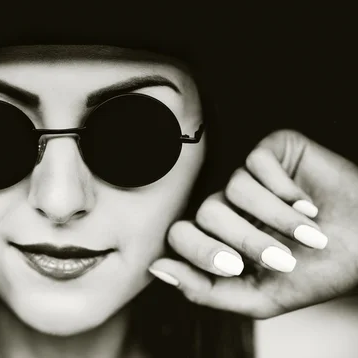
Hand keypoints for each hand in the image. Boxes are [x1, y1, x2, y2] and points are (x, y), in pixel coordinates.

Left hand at [149, 129, 357, 318]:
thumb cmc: (316, 273)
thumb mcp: (260, 297)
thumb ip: (205, 289)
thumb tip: (157, 268)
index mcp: (220, 238)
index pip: (181, 234)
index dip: (201, 251)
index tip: (237, 267)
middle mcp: (229, 206)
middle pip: (207, 212)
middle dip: (247, 241)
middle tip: (284, 260)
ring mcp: (248, 178)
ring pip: (233, 189)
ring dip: (276, 219)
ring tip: (311, 234)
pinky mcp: (272, 153)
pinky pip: (256, 163)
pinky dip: (285, 190)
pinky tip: (310, 206)